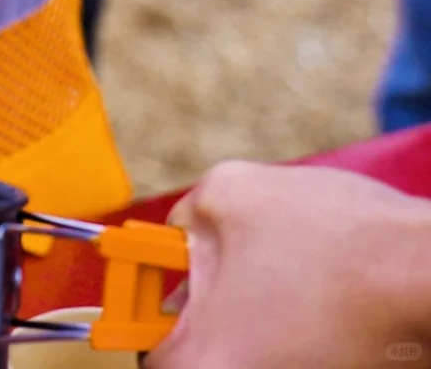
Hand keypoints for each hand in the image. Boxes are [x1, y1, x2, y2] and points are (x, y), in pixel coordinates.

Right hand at [146, 162, 430, 368]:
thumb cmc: (331, 303)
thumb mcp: (220, 353)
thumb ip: (169, 363)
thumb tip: (163, 366)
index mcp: (219, 194)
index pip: (165, 256)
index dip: (166, 312)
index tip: (183, 347)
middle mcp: (272, 191)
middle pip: (230, 284)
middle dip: (239, 335)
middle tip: (257, 361)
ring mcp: (329, 211)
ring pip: (286, 294)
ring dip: (291, 341)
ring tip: (319, 359)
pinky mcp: (377, 239)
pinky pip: (338, 295)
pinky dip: (339, 333)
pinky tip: (353, 353)